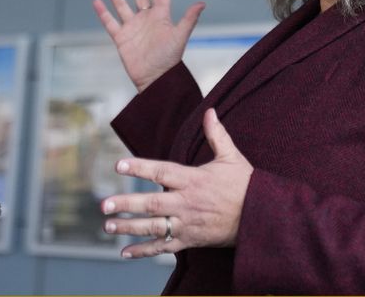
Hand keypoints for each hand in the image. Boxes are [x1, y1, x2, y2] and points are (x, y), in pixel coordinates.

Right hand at [93, 0, 204, 91]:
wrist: (155, 79)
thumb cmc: (170, 59)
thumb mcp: (180, 37)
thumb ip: (189, 19)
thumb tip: (202, 3)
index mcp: (161, 17)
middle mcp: (147, 19)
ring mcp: (133, 28)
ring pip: (122, 6)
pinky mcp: (121, 38)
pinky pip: (110, 23)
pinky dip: (103, 13)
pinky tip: (97, 2)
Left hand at [101, 109, 252, 257]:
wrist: (260, 217)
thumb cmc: (246, 185)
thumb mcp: (232, 157)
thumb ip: (217, 134)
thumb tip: (210, 111)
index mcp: (194, 180)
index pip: (161, 172)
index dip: (139, 168)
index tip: (119, 165)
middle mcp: (187, 203)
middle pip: (151, 204)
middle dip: (126, 204)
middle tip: (104, 204)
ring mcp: (187, 223)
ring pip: (153, 227)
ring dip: (129, 227)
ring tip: (108, 225)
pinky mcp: (190, 240)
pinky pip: (164, 247)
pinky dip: (144, 251)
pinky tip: (125, 252)